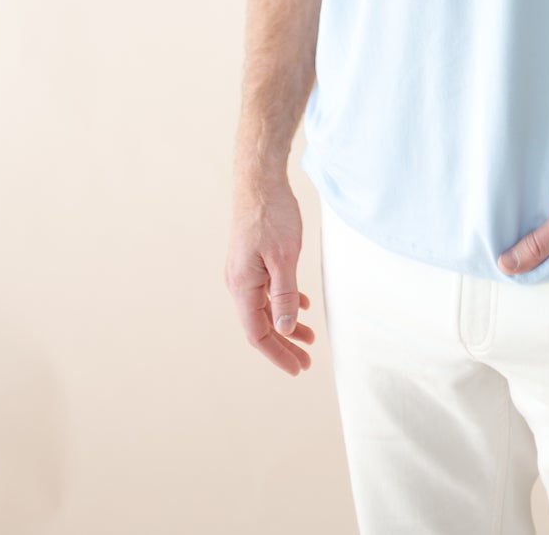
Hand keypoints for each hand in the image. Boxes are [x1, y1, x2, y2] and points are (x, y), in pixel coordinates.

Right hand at [226, 175, 317, 374]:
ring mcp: (244, 271)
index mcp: (243, 286)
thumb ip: (285, 294)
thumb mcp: (284, 257)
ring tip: (309, 337)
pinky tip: (302, 305)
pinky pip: (266, 290)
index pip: (258, 333)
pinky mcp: (252, 259)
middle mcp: (238, 283)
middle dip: (284, 345)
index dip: (278, 354)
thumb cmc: (271, 215)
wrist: (259, 180)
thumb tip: (285, 329)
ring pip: (265, 308)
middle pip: (261, 325)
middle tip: (307, 361)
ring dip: (286, 324)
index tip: (299, 368)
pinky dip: (284, 302)